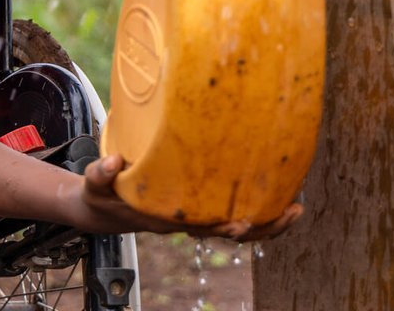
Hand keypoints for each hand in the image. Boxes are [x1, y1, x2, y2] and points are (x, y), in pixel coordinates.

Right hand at [80, 153, 303, 240]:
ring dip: (270, 222)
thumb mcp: (96, 186)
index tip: (239, 223)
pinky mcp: (203, 206)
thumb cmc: (103, 194)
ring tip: (297, 208)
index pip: (200, 227)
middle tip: (292, 213)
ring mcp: (199, 216)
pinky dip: (260, 207)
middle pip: (232, 232)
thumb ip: (101, 174)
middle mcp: (188, 221)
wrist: (107, 206)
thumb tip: (113, 161)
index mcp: (166, 219)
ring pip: (241, 226)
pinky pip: (235, 210)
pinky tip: (279, 192)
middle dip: (264, 227)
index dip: (221, 227)